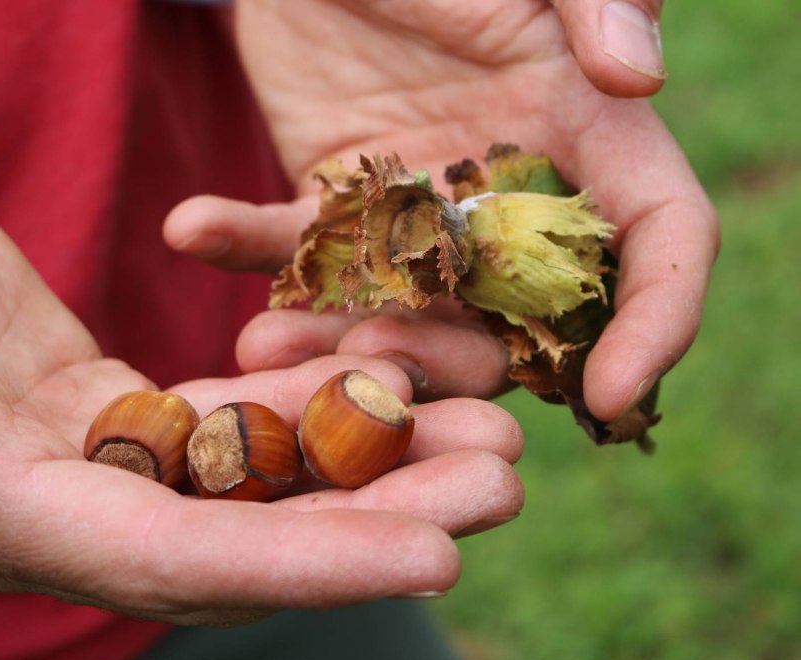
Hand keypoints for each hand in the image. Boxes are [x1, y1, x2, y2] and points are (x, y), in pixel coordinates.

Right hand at [0, 149, 522, 624]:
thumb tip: (50, 433)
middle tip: (503, 474)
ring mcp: (81, 457)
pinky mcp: (100, 408)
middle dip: (381, 511)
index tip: (436, 555)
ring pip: (249, 476)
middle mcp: (51, 504)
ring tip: (483, 426)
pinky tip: (385, 380)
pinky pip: (224, 418)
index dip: (308, 567)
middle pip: (244, 532)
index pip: (175, 561)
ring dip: (370, 455)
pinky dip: (306, 405)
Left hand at [164, 0, 717, 420]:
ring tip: (260, 345)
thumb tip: (641, 75)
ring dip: (333, 340)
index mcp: (588, 140)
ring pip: (397, 314)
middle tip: (375, 360)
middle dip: (449, 359)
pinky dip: (242, 242)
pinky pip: (293, 245)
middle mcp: (509, 198)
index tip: (612, 395)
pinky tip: (190, 226)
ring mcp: (417, 214)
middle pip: (509, 322)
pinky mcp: (334, 204)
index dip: (655, 324)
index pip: (656, 247)